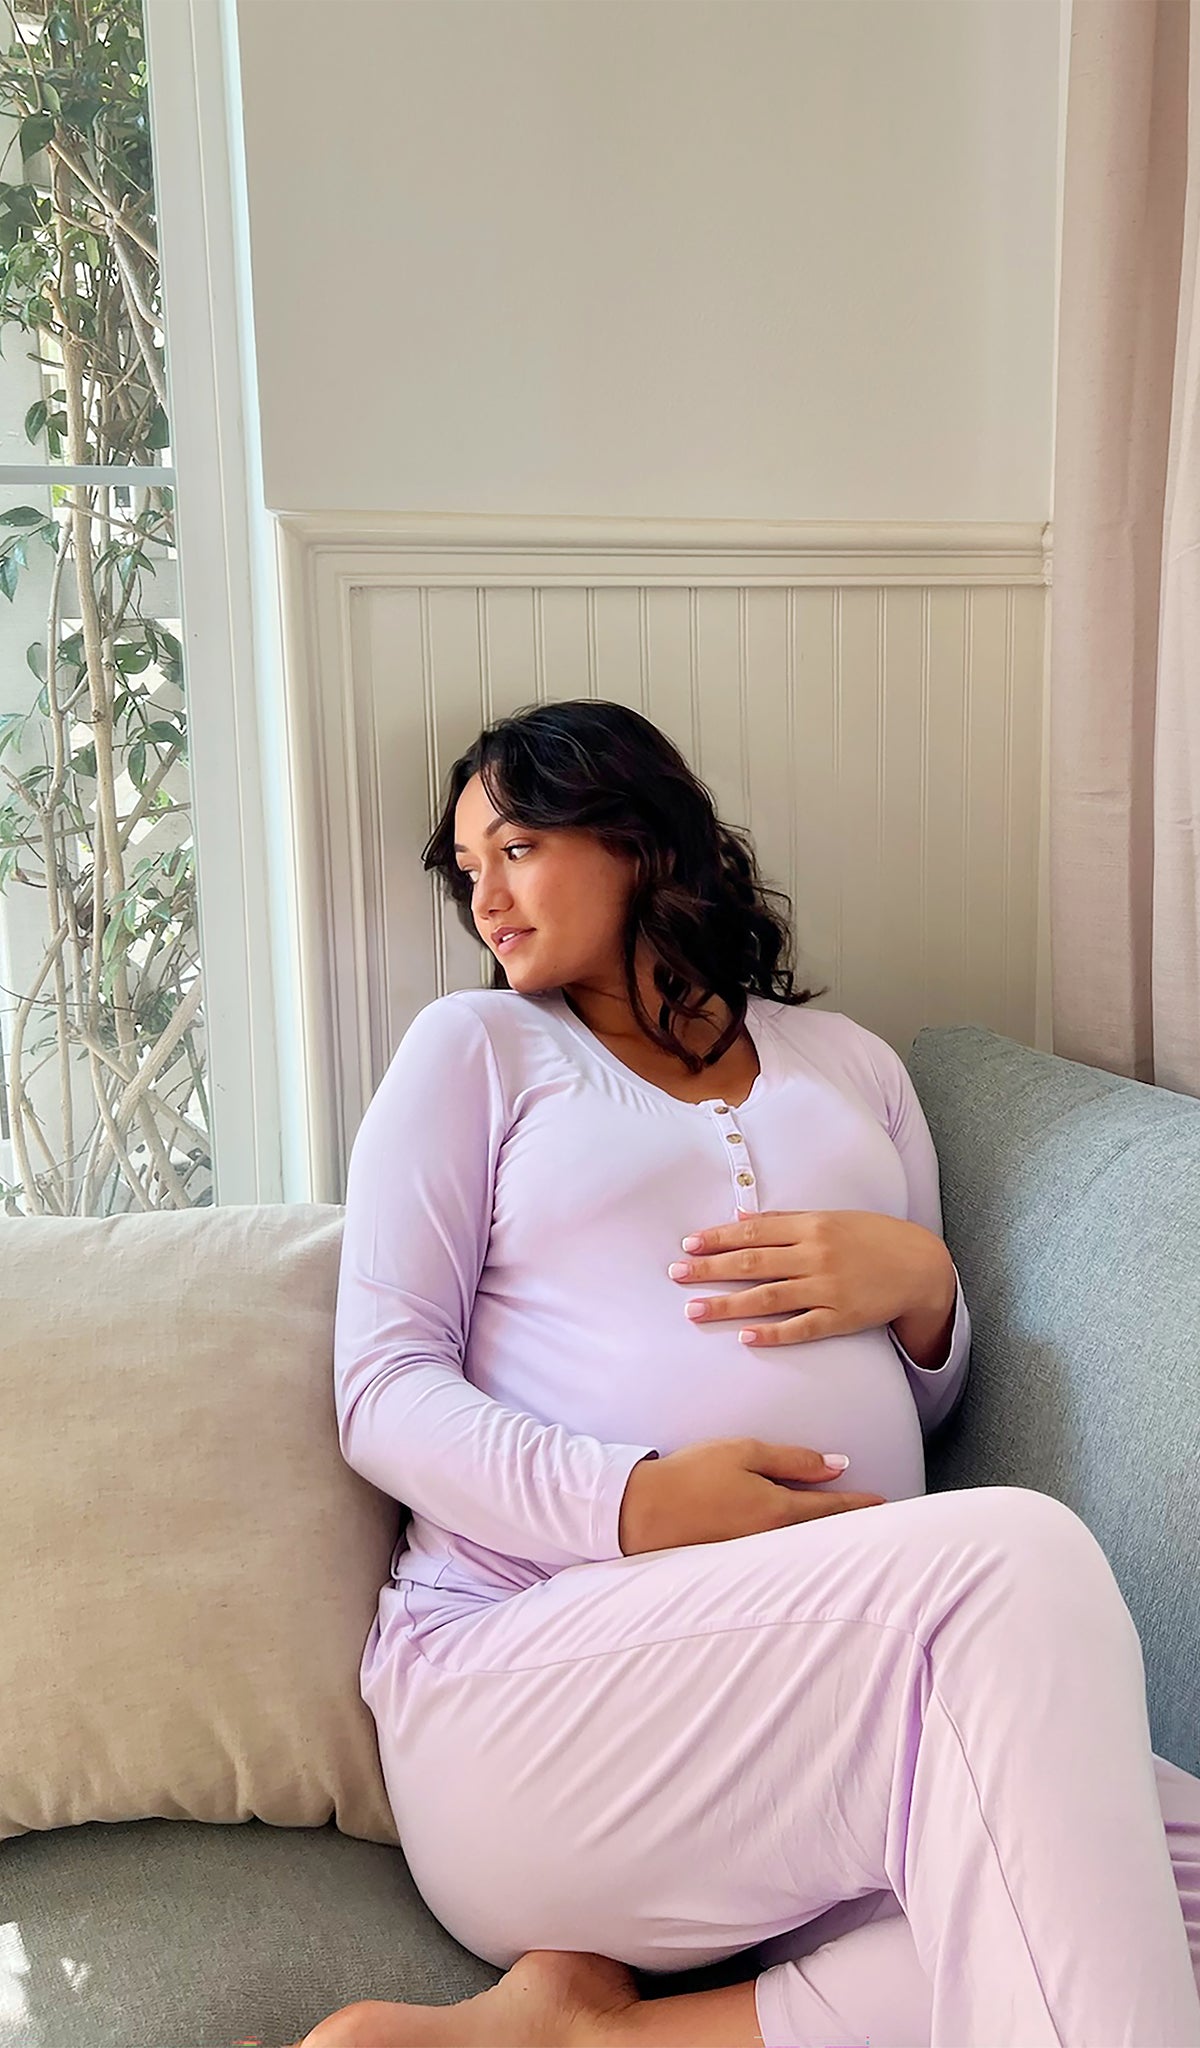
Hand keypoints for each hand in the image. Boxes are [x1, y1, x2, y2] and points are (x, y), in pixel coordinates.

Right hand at [618, 1436, 886, 1554]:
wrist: (644, 1510)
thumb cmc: (693, 1474)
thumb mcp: (745, 1452)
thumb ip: (793, 1459)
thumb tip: (838, 1463)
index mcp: (778, 1509)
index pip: (832, 1508)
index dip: (861, 1505)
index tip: (886, 1504)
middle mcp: (772, 1536)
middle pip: (822, 1530)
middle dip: (849, 1523)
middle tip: (879, 1521)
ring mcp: (753, 1549)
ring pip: (802, 1540)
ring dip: (825, 1532)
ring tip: (847, 1525)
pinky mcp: (735, 1554)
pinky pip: (778, 1545)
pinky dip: (798, 1538)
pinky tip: (800, 1532)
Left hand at [666, 1207, 952, 1347]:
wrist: (919, 1265)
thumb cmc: (871, 1238)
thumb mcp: (830, 1218)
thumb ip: (785, 1220)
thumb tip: (739, 1218)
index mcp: (811, 1226)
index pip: (754, 1231)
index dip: (718, 1238)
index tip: (688, 1243)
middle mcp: (816, 1254)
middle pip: (753, 1263)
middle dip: (710, 1269)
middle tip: (677, 1275)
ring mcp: (828, 1288)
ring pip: (769, 1297)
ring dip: (728, 1305)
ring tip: (694, 1311)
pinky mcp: (841, 1318)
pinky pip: (801, 1328)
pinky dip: (773, 1333)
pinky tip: (745, 1337)